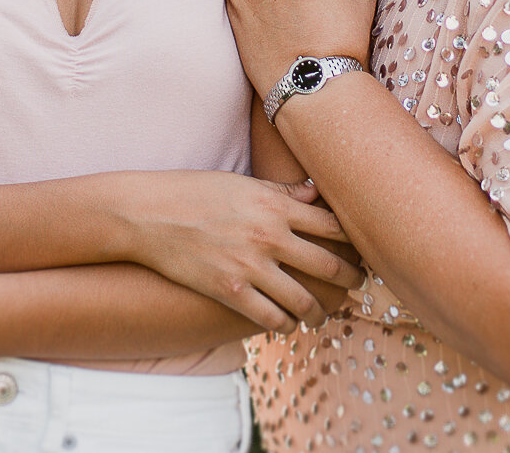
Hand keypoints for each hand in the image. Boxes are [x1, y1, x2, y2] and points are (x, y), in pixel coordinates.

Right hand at [118, 170, 364, 330]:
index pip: (334, 226)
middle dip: (351, 281)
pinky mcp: (230, 291)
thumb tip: (315, 193)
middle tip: (358, 288)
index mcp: (275, 206)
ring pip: (305, 300)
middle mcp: (269, 236)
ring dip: (320, 312)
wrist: (147, 214)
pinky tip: (288, 324)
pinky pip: (272, 318)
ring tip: (322, 315)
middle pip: (329, 266)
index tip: (363, 251)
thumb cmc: (192, 192)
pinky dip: (286, 324)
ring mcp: (251, 266)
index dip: (355, 242)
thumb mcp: (240, 184)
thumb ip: (281, 192)